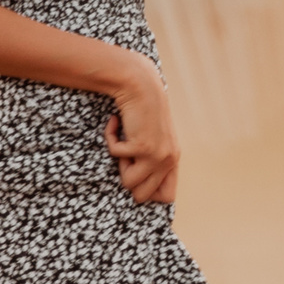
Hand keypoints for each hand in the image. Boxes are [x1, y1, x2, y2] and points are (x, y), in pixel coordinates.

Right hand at [103, 62, 179, 204]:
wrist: (140, 86)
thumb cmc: (142, 110)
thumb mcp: (153, 138)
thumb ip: (152, 158)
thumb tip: (135, 186)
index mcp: (173, 159)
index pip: (167, 197)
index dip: (148, 192)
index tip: (135, 175)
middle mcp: (168, 160)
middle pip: (143, 196)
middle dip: (128, 180)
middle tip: (126, 158)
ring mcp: (157, 155)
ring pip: (128, 182)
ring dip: (119, 163)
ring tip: (123, 142)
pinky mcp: (142, 146)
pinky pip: (116, 154)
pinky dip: (110, 138)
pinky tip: (116, 123)